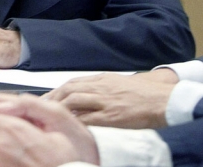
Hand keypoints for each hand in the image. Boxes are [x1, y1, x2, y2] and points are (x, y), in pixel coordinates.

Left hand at [0, 94, 98, 166]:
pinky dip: (4, 162)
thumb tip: (0, 105)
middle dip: (1, 129)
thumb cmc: (71, 154)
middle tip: (24, 136)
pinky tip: (23, 163)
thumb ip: (27, 104)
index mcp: (13, 131)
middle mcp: (1, 149)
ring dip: (2, 147)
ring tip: (27, 152)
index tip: (4, 115)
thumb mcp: (58, 118)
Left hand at [45, 69, 177, 128]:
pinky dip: (76, 121)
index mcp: (101, 80)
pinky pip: (89, 118)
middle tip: (41, 108)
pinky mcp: (113, 116)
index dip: (55, 91)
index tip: (45, 98)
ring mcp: (106, 101)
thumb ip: (99, 86)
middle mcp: (100, 88)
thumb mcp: (117, 82)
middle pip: (68, 90)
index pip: (71, 83)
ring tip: (49, 116)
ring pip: (74, 100)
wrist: (164, 99)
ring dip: (59, 107)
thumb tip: (81, 91)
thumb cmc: (143, 93)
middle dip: (51, 98)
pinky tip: (68, 125)